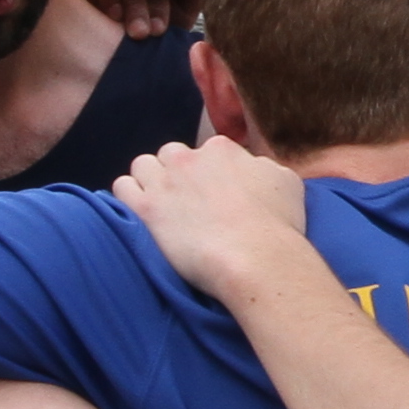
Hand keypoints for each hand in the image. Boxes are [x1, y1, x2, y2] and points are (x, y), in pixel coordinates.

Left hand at [111, 136, 321, 311]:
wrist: (256, 259)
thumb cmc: (278, 226)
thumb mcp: (286, 182)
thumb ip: (263, 168)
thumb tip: (254, 169)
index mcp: (222, 150)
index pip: (205, 153)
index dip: (208, 174)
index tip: (213, 196)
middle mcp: (189, 158)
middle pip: (171, 155)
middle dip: (176, 174)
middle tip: (187, 202)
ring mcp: (164, 182)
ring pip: (142, 166)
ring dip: (149, 181)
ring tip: (160, 206)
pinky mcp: (145, 209)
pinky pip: (122, 188)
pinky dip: (128, 197)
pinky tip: (140, 213)